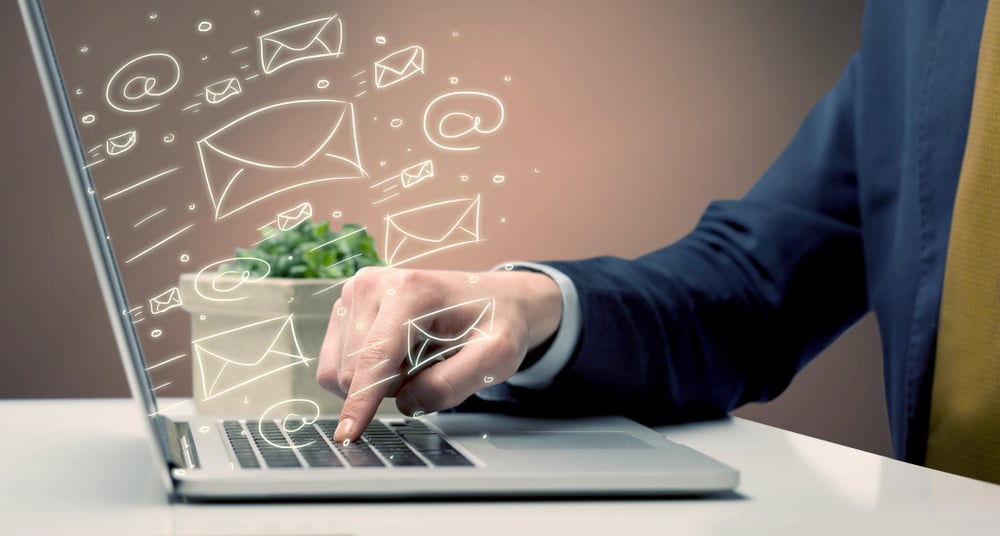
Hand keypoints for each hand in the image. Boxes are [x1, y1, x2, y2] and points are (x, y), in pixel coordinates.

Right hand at [316, 267, 562, 442]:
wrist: (494, 298)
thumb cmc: (496, 324)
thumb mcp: (495, 358)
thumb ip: (451, 385)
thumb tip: (404, 404)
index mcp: (410, 290)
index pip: (374, 358)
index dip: (359, 402)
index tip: (346, 436)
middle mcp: (372, 283)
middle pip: (354, 371)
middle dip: (390, 386)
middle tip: (430, 364)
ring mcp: (354, 292)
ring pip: (340, 371)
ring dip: (378, 380)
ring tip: (416, 356)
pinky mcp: (345, 307)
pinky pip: (336, 364)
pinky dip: (367, 372)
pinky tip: (398, 354)